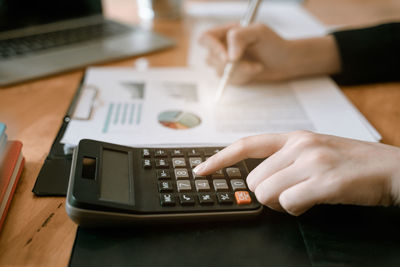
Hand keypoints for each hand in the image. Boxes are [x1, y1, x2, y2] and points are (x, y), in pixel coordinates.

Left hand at [193, 131, 399, 215]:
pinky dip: (297, 210)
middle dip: (267, 195)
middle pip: (254, 181)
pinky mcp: (326, 182)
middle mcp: (300, 145)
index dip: (220, 159)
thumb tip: (257, 181)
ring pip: (267, 193)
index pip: (246, 144)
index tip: (201, 170)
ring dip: (282, 203)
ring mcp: (313, 161)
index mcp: (294, 137)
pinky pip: (289, 203)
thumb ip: (284, 160)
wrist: (392, 169)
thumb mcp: (314, 151)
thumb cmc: (350, 164)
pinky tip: (314, 203)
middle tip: (291, 194)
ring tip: (304, 197)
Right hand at [199, 23, 340, 83]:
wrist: (284, 61)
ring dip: (239, 72)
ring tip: (257, 67)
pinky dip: (242, 78)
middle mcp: (222, 46)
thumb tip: (228, 56)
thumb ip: (240, 37)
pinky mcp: (230, 75)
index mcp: (225, 32)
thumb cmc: (273, 43)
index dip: (212, 48)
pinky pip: (228, 80)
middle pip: (211, 57)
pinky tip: (254, 71)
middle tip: (250, 65)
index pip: (206, 38)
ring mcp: (224, 62)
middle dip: (231, 65)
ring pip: (219, 71)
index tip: (227, 59)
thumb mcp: (259, 32)